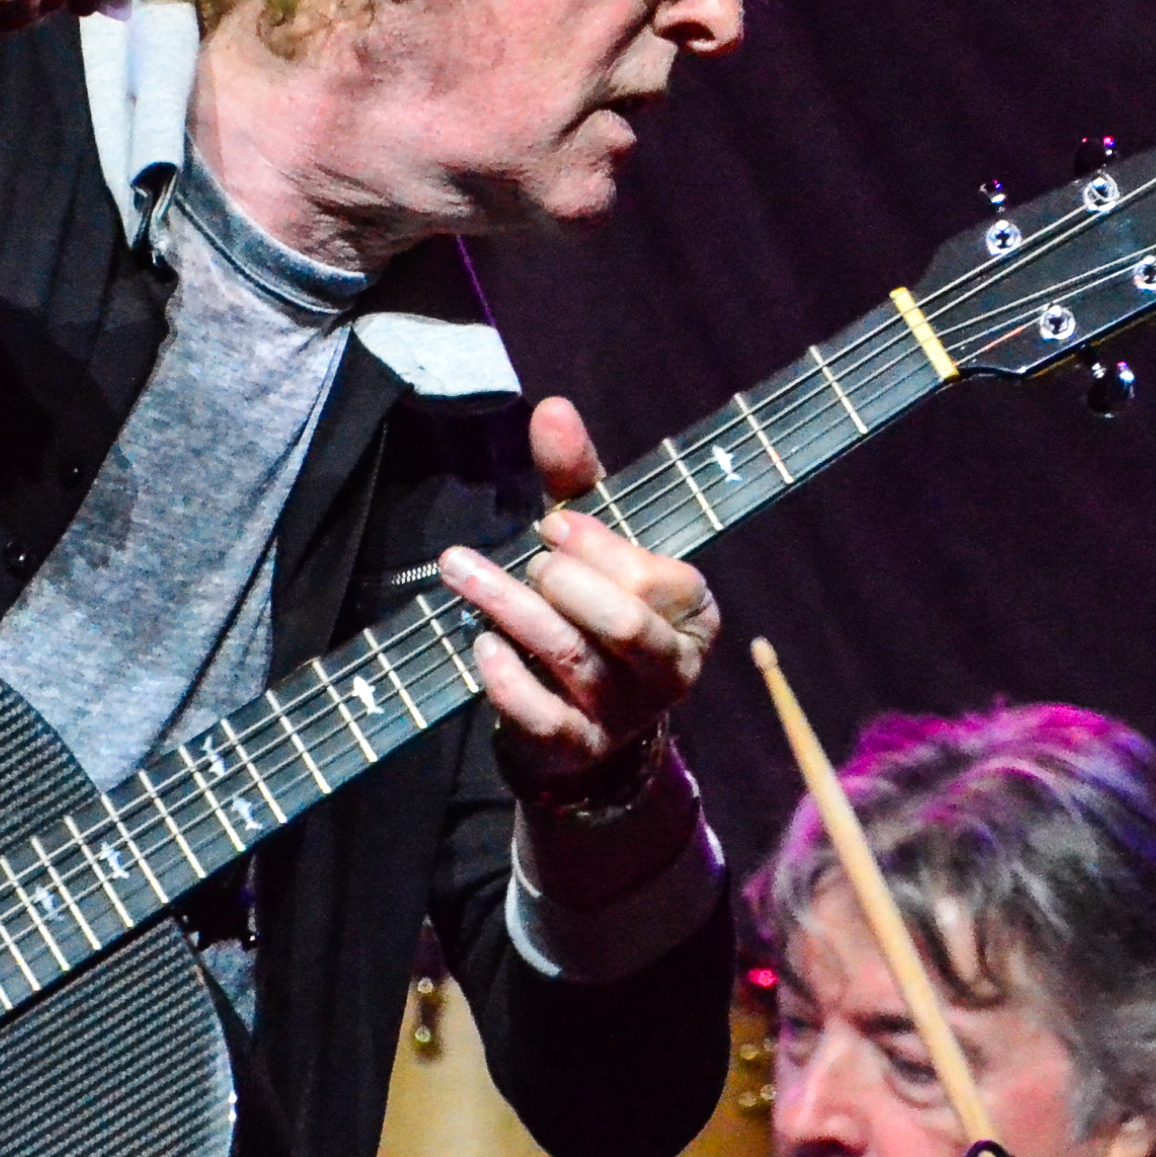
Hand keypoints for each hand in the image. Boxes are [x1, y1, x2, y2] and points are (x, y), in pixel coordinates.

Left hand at [434, 398, 720, 795]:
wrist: (582, 726)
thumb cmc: (591, 613)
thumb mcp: (593, 545)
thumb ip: (577, 479)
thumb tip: (552, 408)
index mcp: (693, 615)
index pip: (654, 578)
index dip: (597, 546)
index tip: (550, 525)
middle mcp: (669, 669)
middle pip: (621, 621)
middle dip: (562, 580)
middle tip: (528, 561)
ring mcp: (624, 715)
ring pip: (571, 658)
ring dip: (510, 607)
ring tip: (462, 571)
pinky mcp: (576, 749)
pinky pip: (542, 716)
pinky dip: (505, 677)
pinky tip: (480, 643)